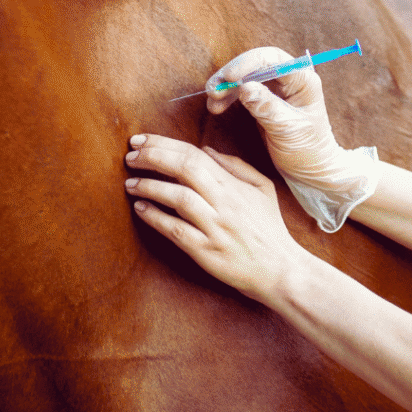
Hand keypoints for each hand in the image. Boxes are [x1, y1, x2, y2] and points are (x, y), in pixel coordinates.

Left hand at [124, 133, 307, 300]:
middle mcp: (224, 202)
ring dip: (149, 187)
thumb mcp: (263, 189)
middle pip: (184, 169)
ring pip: (178, 198)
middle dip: (153, 158)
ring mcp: (214, 227)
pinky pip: (176, 230)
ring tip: (130, 183)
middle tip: (130, 156)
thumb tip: (205, 149)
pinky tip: (140, 209)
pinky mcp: (206, 251)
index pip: (195, 155)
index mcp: (235, 185)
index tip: (142, 141)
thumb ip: (235, 166)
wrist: (281, 270)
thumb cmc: (270, 229)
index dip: (164, 144)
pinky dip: (155, 218)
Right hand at [204, 47, 378, 232]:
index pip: (273, 60)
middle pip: (256, 64)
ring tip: (212, 101)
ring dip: (227, 86)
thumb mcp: (287, 129)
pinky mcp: (265, 99)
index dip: (248, 64)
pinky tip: (216, 107)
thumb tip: (244, 87)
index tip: (229, 77)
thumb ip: (266, 107)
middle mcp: (290, 79)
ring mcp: (277, 88)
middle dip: (232, 74)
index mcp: (303, 80)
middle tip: (213, 89)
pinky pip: (243, 90)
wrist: (311, 168)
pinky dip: (228, 96)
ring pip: (246, 76)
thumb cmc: (307, 149)